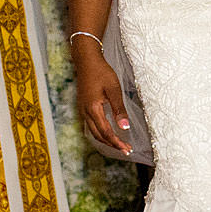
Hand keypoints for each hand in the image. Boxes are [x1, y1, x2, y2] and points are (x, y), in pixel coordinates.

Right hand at [72, 38, 131, 154]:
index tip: (127, 149)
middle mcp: (85, 112)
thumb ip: (119, 109)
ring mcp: (83, 110)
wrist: (86, 61)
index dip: (117, 142)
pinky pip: (91, 125)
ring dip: (106, 140)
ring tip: (119, 144)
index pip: (106, 132)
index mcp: (93, 109)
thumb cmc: (101, 72)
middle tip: (126, 150)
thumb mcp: (114, 89)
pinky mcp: (84, 107)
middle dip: (112, 144)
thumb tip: (125, 128)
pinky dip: (100, 133)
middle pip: (99, 136)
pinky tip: (108, 133)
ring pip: (94, 132)